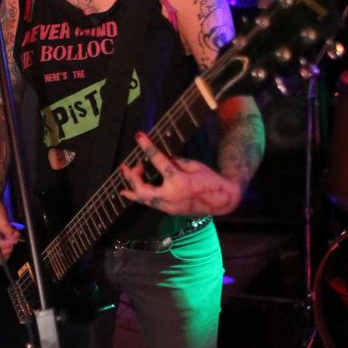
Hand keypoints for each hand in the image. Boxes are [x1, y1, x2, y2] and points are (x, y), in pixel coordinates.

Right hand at [0, 196, 20, 264]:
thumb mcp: (1, 219)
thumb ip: (8, 231)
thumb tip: (14, 240)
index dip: (5, 245)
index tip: (13, 240)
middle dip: (5, 251)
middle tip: (13, 242)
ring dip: (4, 253)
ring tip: (11, 243)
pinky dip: (2, 253)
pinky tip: (8, 246)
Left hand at [119, 132, 242, 216]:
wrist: (222, 201)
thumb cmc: (210, 179)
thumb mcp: (193, 165)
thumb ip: (174, 162)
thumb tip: (160, 158)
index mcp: (179, 181)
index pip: (158, 161)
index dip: (147, 146)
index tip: (139, 136)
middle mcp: (171, 196)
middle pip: (142, 189)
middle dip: (132, 176)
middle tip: (130, 164)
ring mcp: (169, 206)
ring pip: (143, 199)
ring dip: (131, 187)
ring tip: (125, 174)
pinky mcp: (169, 211)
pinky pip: (149, 203)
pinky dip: (139, 196)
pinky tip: (129, 191)